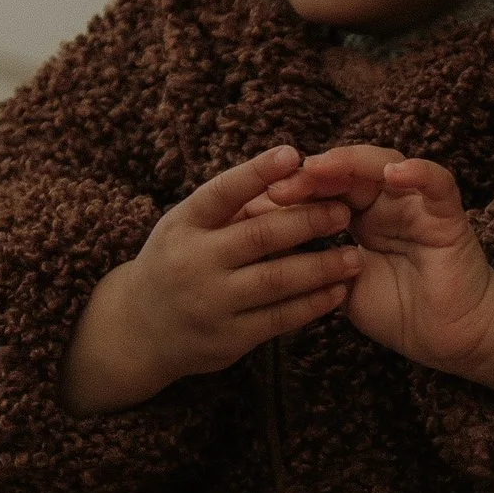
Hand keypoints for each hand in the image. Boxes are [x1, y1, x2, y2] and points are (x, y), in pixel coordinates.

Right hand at [60, 146, 361, 410]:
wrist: (139, 329)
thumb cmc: (179, 260)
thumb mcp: (188, 225)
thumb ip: (233, 203)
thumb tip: (291, 165)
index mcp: (183, 224)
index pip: (222, 193)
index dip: (257, 172)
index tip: (293, 154)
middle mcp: (193, 262)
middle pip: (260, 236)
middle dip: (308, 221)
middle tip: (345, 212)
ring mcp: (209, 303)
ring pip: (276, 280)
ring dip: (321, 268)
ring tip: (354, 258)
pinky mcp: (227, 339)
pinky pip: (279, 318)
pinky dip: (312, 304)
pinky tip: (338, 292)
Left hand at [265, 147, 493, 397]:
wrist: (445, 339)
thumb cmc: (397, 311)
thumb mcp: (341, 285)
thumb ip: (312, 261)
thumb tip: (261, 241)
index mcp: (360, 217)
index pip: (323, 190)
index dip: (294, 191)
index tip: (258, 202)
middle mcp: (387, 203)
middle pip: (348, 172)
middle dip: (313, 175)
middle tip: (281, 185)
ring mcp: (416, 204)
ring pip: (385, 164)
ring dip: (352, 164)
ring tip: (321, 169)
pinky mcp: (448, 214)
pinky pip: (437, 183)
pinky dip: (418, 173)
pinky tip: (393, 173)